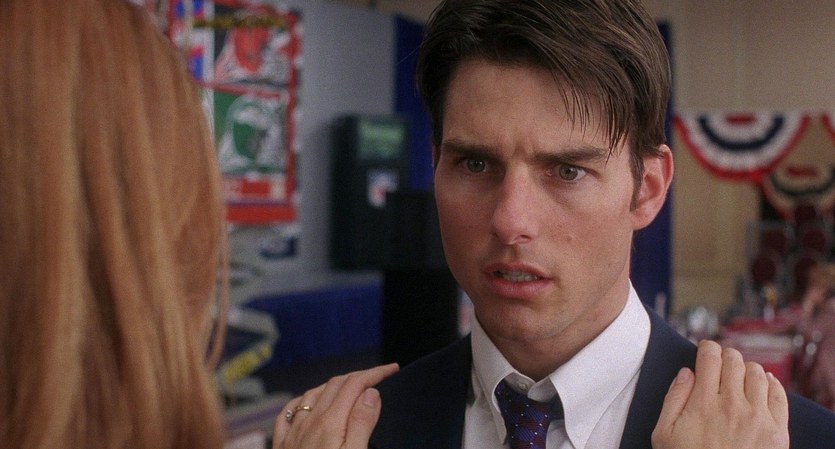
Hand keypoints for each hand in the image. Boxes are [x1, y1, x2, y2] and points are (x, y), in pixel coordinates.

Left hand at [273, 363, 398, 448]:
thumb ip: (362, 423)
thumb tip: (371, 394)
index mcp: (330, 422)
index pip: (355, 384)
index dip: (375, 373)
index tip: (392, 370)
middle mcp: (309, 421)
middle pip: (335, 384)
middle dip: (358, 376)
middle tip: (378, 378)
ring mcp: (293, 431)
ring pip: (313, 393)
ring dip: (334, 385)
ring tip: (350, 387)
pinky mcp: (282, 445)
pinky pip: (289, 412)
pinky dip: (304, 400)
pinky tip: (307, 403)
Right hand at [652, 340, 788, 448]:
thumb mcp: (664, 435)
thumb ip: (673, 399)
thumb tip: (685, 373)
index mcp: (703, 402)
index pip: (710, 356)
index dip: (706, 348)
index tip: (705, 350)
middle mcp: (733, 404)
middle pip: (734, 360)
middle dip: (725, 357)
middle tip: (720, 364)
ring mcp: (758, 417)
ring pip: (757, 373)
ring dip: (747, 368)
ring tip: (740, 375)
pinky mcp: (777, 431)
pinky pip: (779, 395)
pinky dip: (772, 383)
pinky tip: (764, 384)